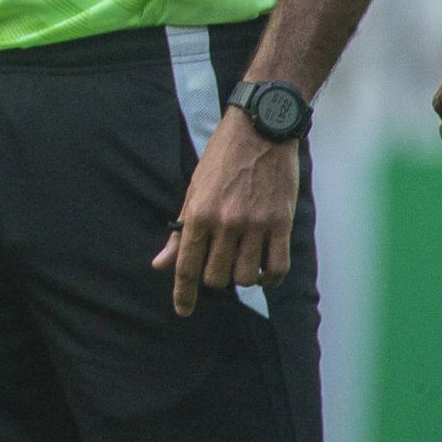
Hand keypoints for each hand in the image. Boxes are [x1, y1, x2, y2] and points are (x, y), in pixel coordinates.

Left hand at [153, 115, 298, 315]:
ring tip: (240, 260)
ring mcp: (256, 224)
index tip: (182, 311)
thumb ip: (180, 233)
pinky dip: (270, 278)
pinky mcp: (281, 223)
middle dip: (214, 278)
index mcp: (199, 214)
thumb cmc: (221, 160)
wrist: (259, 130)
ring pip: (245, 277)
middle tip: (218, 263)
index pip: (187, 266)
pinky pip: (277, 268)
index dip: (183, 294)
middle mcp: (226, 223)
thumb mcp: (193, 191)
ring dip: (241, 276)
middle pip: (216, 278)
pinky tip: (263, 271)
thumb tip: (160, 264)